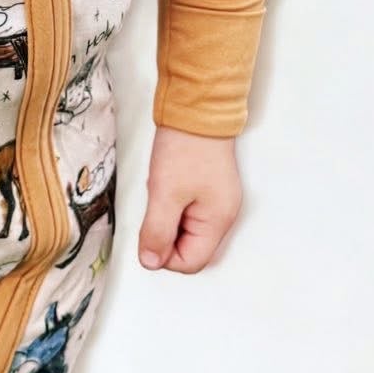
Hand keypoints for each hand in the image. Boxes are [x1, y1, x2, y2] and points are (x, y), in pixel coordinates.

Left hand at [137, 125, 242, 273]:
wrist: (197, 109)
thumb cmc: (186, 148)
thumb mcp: (165, 194)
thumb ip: (157, 232)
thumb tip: (151, 262)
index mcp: (218, 221)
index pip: (191, 263)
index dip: (164, 255)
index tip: (149, 233)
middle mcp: (224, 216)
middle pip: (192, 249)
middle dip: (167, 238)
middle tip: (155, 212)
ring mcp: (218, 202)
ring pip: (188, 232)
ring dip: (169, 221)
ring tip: (161, 195)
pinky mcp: (208, 190)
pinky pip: (189, 214)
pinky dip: (173, 208)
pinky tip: (166, 190)